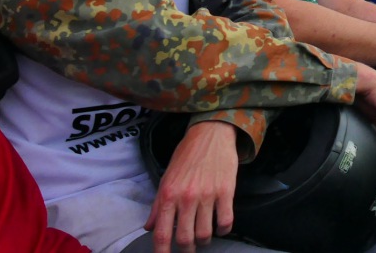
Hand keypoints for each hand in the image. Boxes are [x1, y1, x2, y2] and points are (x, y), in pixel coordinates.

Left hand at [145, 121, 237, 252]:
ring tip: (204, 238)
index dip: (162, 252)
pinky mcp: (226, 191)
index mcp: (169, 195)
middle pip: (185, 238)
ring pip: (205, 233)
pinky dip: (223, 230)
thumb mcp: (166, 178)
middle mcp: (187, 197)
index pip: (162, 233)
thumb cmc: (187, 155)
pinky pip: (226, 221)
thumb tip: (149, 227)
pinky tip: (220, 227)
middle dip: (186, 249)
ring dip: (204, 242)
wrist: (211, 134)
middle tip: (188, 248)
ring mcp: (208, 195)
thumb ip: (158, 205)